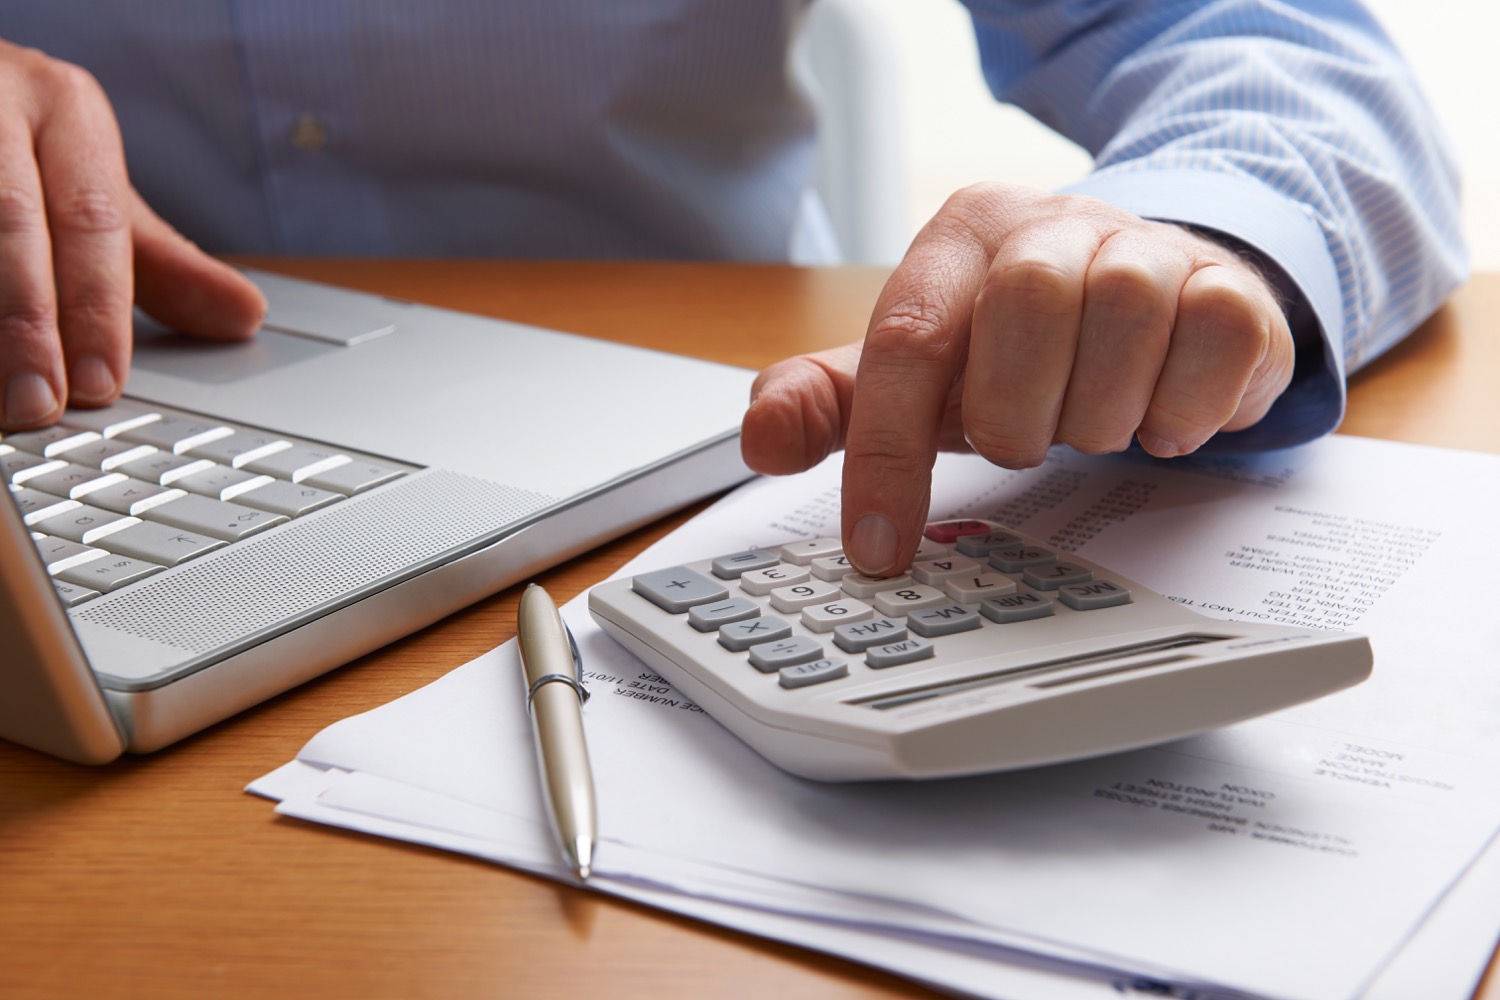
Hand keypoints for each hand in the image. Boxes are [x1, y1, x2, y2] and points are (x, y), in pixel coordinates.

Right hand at [0, 39, 265, 429]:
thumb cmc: (21, 147)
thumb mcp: (92, 189)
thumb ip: (162, 262)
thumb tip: (246, 317)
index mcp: (63, 106)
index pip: (90, 218)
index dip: (95, 308)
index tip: (98, 385)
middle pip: (11, 223)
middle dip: (24, 322)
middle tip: (36, 404)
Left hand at [741, 183, 1294, 575]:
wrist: (1147, 304)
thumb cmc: (1019, 350)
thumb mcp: (920, 375)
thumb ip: (832, 402)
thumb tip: (762, 437)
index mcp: (960, 239)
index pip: (907, 340)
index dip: (886, 455)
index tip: (878, 547)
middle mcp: (1052, 222)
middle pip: (1028, 304)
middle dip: (1019, 410)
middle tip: (1025, 440)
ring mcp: (1148, 245)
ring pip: (1125, 314)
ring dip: (1099, 412)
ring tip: (1089, 423)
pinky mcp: (1229, 286)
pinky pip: (1214, 341)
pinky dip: (1181, 408)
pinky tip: (1158, 417)